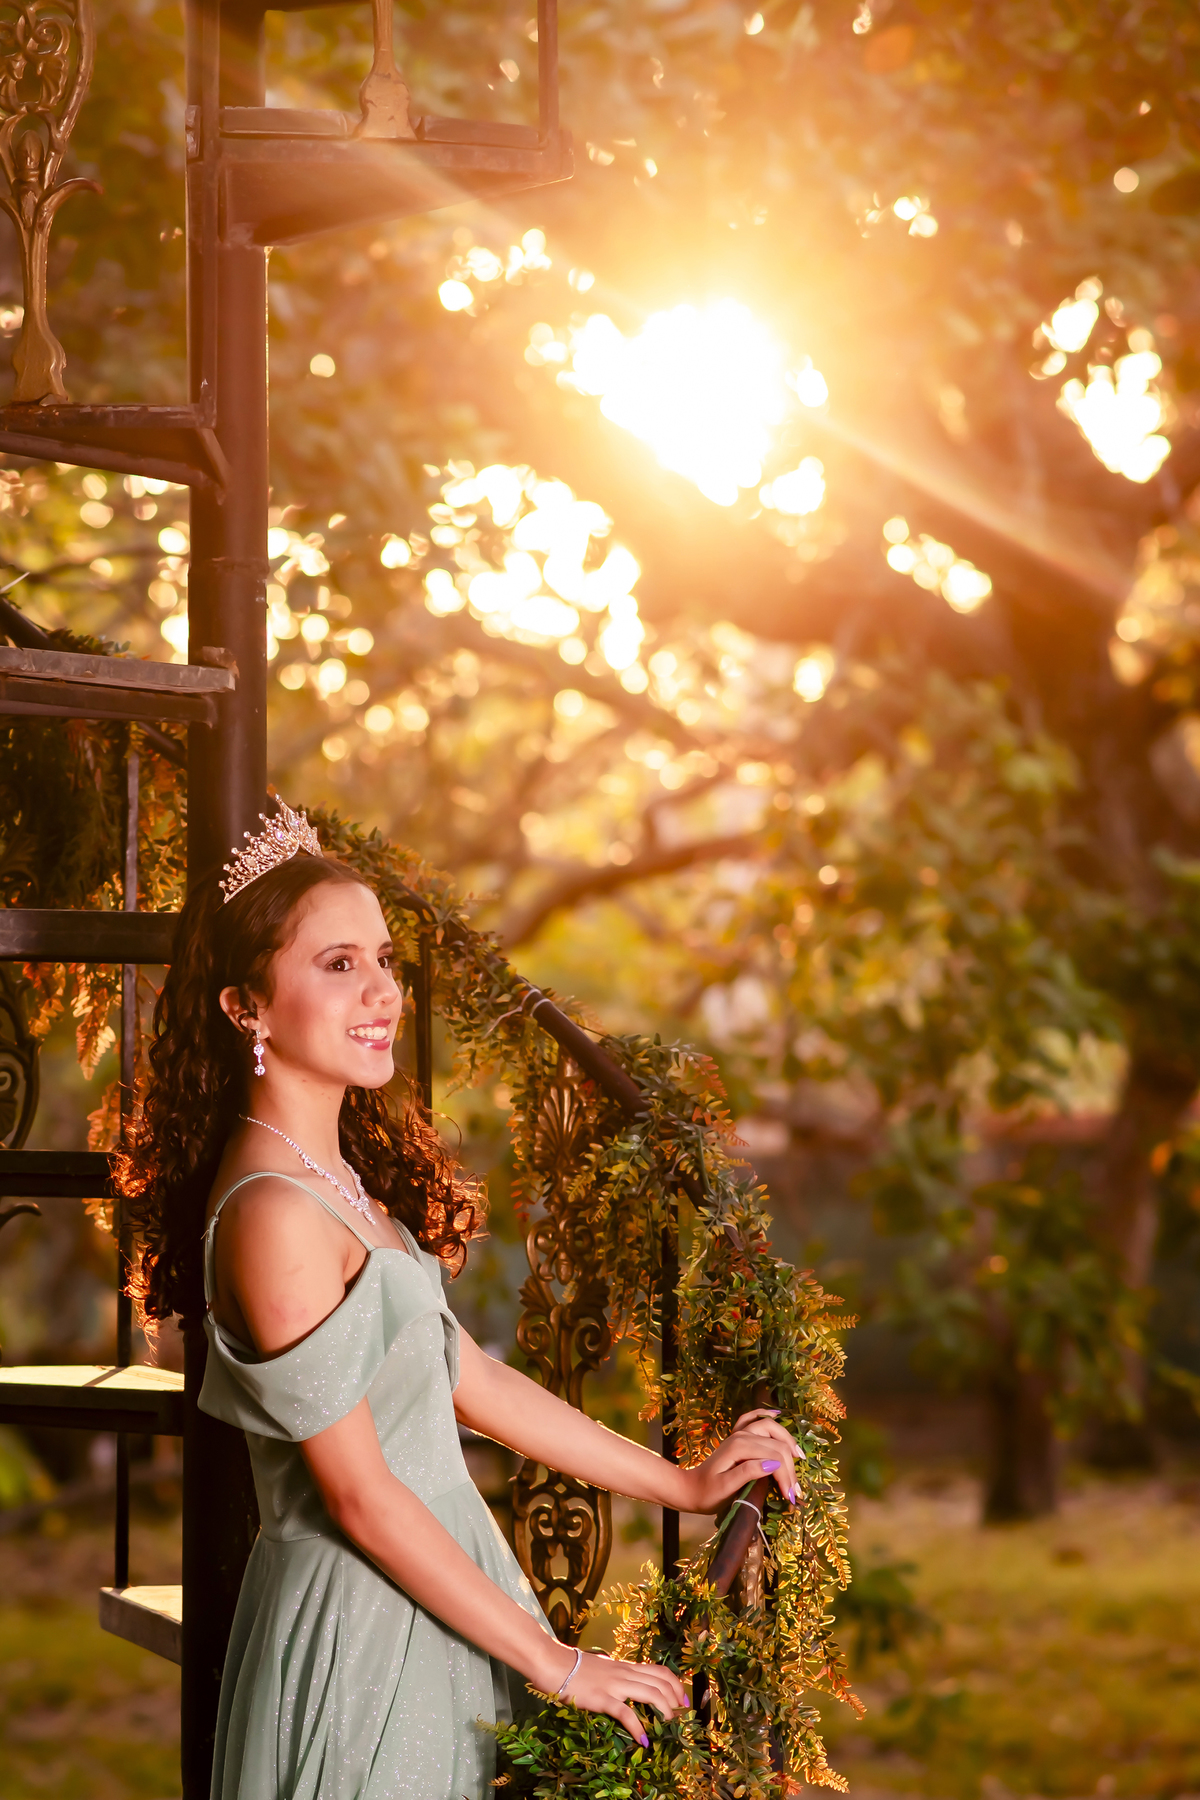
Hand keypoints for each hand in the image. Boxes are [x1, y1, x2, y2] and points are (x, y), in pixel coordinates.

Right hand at [555, 1649, 688, 1746]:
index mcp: (625, 1666)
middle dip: (676, 1699)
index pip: (659, 1670)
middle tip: (680, 1715)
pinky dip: (638, 1727)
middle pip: (661, 1682)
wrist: (554, 1663)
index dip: (675, 1684)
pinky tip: (643, 1740)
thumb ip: (616, 1674)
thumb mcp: (602, 1667)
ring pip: (651, 1694)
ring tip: (668, 1725)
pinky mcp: (602, 1699)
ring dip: (664, 1711)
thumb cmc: (574, 1666)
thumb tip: (625, 1683)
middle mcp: (625, 1673)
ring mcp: (615, 1686)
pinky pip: (626, 1713)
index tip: (682, 1699)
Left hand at [673, 1407, 799, 1512]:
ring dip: (787, 1443)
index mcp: (739, 1447)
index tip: (790, 1498)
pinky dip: (766, 1415)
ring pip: (771, 1430)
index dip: (785, 1477)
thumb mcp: (726, 1488)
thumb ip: (748, 1473)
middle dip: (790, 1467)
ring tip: (799, 1457)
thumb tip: (773, 1464)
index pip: (774, 1457)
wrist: (690, 1489)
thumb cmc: (707, 1493)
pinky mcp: (738, 1437)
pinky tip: (777, 1415)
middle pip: (777, 1445)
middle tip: (795, 1491)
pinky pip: (753, 1419)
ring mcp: (739, 1434)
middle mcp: (742, 1436)